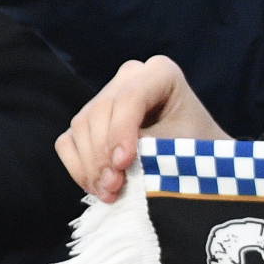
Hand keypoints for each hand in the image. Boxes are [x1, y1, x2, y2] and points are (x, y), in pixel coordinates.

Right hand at [58, 55, 224, 201]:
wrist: (195, 159)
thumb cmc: (195, 149)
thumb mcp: (179, 146)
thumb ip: (148, 150)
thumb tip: (112, 165)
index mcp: (160, 72)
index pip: (130, 97)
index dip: (121, 131)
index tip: (124, 163)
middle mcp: (129, 77)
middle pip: (100, 112)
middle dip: (104, 154)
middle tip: (115, 186)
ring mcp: (105, 96)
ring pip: (81, 127)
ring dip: (92, 166)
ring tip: (111, 191)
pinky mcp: (89, 121)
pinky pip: (68, 142)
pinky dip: (79, 168)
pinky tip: (99, 187)